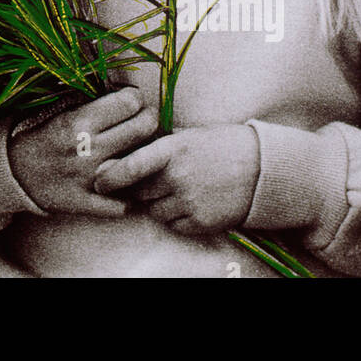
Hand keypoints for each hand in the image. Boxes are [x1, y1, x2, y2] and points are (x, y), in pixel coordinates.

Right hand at [6, 86, 159, 216]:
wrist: (14, 172)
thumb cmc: (41, 136)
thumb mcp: (61, 111)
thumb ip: (91, 102)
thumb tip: (124, 90)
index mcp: (78, 122)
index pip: (129, 102)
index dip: (135, 98)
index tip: (131, 100)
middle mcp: (87, 149)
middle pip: (142, 128)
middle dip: (149, 119)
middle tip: (144, 119)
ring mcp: (90, 179)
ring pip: (139, 163)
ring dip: (144, 155)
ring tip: (140, 148)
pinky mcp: (88, 203)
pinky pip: (124, 204)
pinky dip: (130, 195)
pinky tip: (128, 182)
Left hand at [92, 124, 260, 235]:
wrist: (262, 167)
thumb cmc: (220, 146)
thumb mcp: (187, 135)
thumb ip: (157, 147)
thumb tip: (121, 159)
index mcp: (172, 149)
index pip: (131, 166)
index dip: (110, 177)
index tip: (98, 181)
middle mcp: (178, 176)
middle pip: (138, 192)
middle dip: (138, 189)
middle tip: (148, 183)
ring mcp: (190, 201)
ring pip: (153, 211)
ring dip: (156, 204)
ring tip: (176, 190)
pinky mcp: (201, 222)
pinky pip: (173, 225)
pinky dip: (175, 218)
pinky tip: (189, 203)